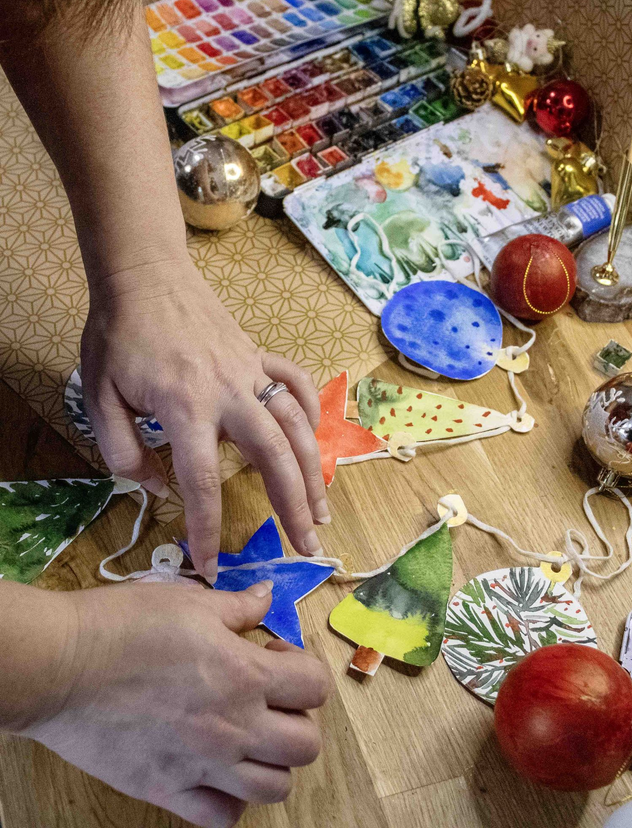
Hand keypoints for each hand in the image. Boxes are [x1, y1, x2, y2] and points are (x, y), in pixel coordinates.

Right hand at [21, 581, 331, 827]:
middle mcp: (234, 726)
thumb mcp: (190, 601)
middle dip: (298, 717)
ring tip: (248, 734)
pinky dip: (230, 799)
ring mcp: (203, 765)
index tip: (274, 652)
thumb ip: (238, 606)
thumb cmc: (125, 624)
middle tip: (269, 696)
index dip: (303, 666)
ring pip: (275, 788)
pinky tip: (217, 770)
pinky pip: (221, 817)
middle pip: (306, 745)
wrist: (63, 665)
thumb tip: (267, 596)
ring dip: (272, 761)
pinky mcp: (168, 790)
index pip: (314, 685)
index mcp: (245, 674)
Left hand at [81, 259, 328, 578]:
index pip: (202, 483)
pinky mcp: (258, 355)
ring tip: (322, 509)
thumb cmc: (119, 336)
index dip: (206, 529)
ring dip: (314, 470)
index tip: (209, 565)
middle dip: (293, 507)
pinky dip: (311, 410)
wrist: (145, 275)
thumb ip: (123, 451)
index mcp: (186, 409)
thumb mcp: (99, 397)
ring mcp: (250, 372)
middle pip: (274, 459)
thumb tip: (158, 487)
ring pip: (296, 426)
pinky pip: (296, 382)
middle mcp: (229, 394)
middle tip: (309, 547)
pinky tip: (314, 435)